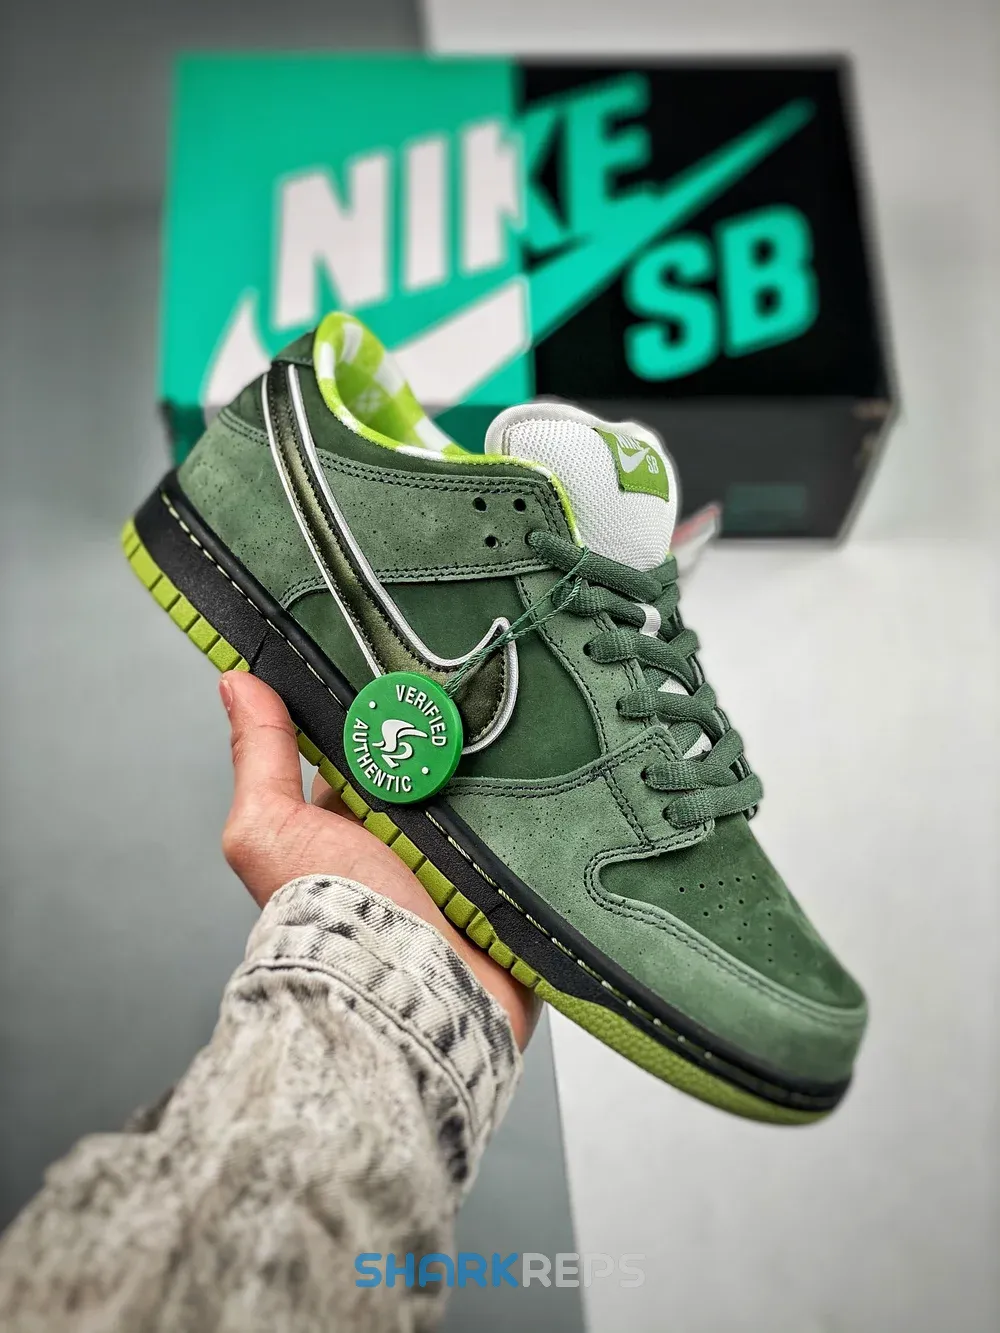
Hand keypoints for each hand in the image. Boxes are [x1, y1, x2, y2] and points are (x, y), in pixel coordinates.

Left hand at [219, 670, 538, 1049]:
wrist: (405, 997)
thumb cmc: (334, 916)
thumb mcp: (274, 828)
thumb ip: (259, 758)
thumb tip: (234, 682)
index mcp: (351, 825)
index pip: (372, 749)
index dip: (387, 710)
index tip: (407, 660)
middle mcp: (407, 843)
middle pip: (438, 765)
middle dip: (456, 730)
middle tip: (479, 679)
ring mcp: (464, 865)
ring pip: (492, 792)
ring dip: (507, 763)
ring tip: (526, 715)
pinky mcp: (515, 886)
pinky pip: (538, 832)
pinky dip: (546, 807)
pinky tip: (561, 766)